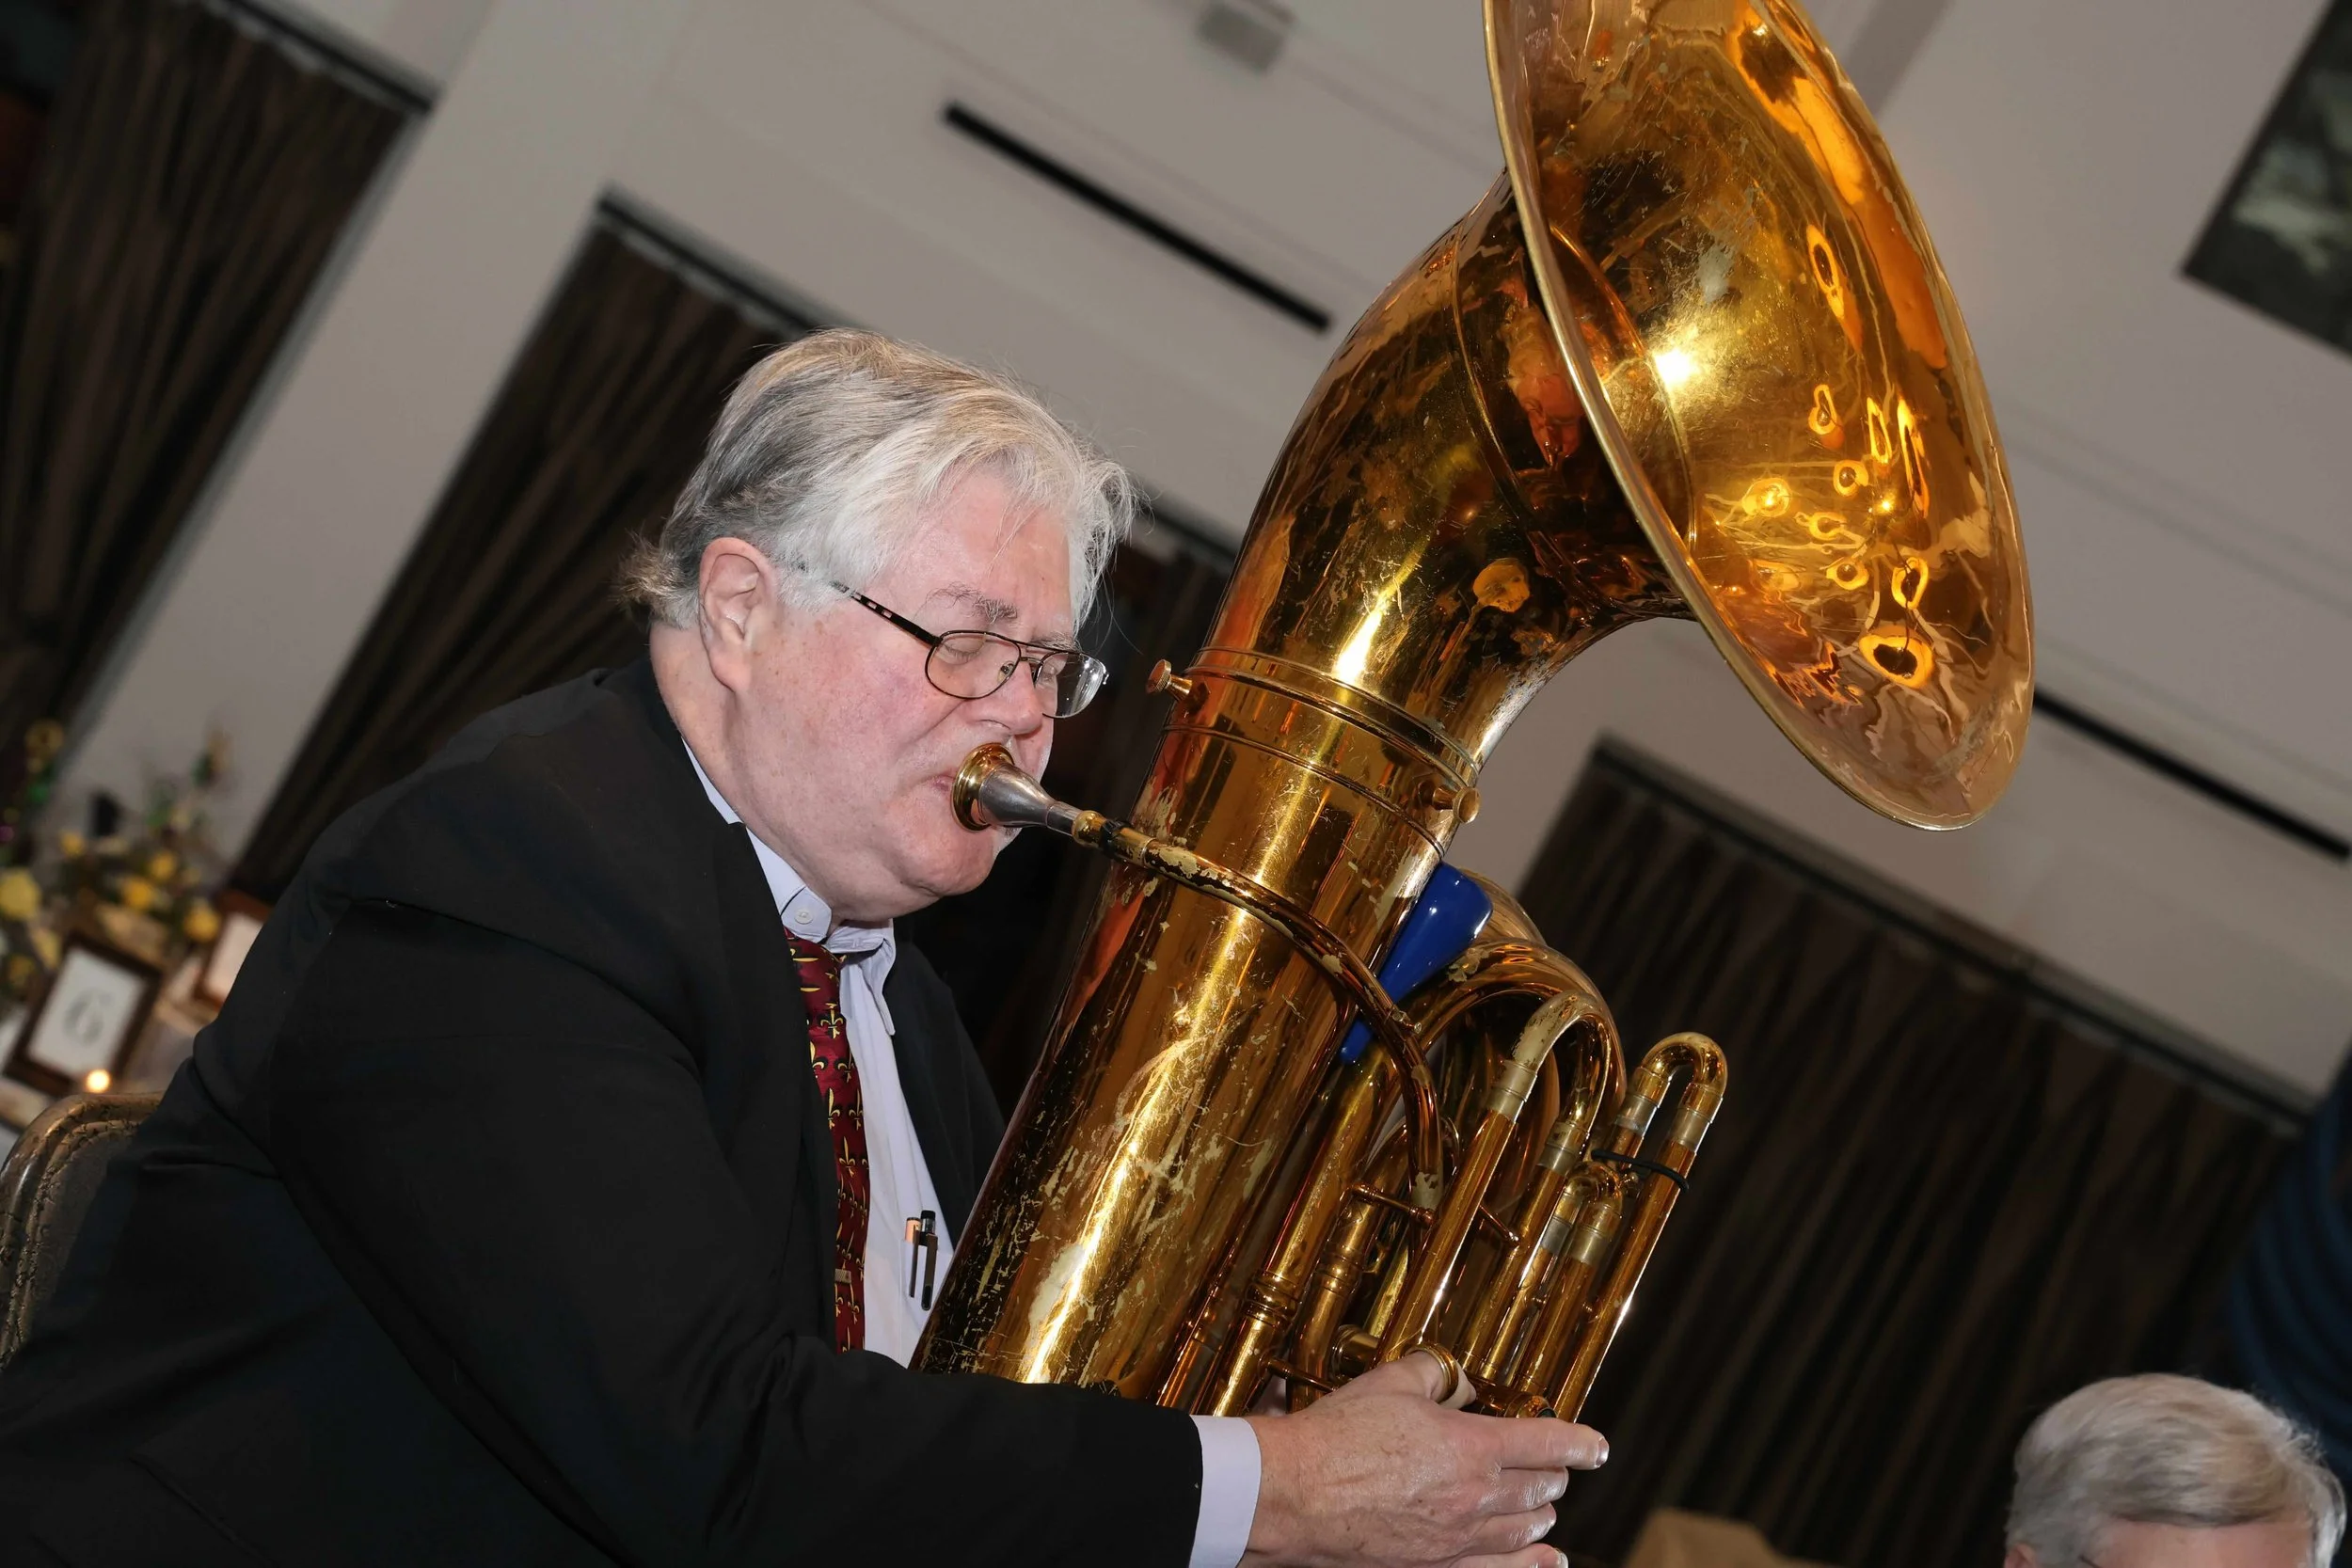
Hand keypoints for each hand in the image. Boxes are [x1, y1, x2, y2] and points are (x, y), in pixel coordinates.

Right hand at [1240, 1351, 1607, 1567]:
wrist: (1296, 1495)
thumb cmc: (1338, 1437)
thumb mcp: (1390, 1385)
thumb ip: (1434, 1375)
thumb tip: (1455, 1377)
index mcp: (1472, 1446)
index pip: (1546, 1443)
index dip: (1579, 1444)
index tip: (1596, 1446)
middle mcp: (1476, 1496)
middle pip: (1539, 1488)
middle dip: (1553, 1476)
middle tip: (1555, 1468)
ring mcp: (1458, 1537)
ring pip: (1525, 1529)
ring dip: (1541, 1514)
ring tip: (1545, 1507)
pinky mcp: (1436, 1564)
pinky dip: (1531, 1565)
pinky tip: (1547, 1562)